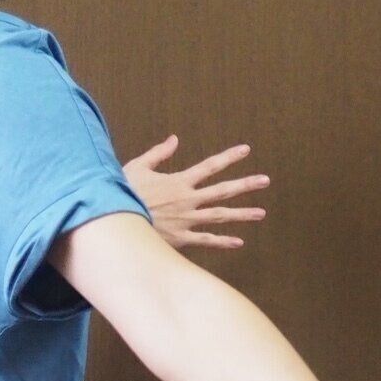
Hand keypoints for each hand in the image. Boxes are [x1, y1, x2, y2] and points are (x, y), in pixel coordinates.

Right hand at [122, 135, 266, 252]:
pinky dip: (222, 242)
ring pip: (220, 216)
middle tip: (265, 180)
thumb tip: (175, 139)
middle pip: (223, 191)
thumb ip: (158, 153)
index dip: (229, 157)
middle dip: (245, 185)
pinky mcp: (180, 238)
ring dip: (241, 214)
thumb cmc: (123, 192)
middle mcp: (188, 200)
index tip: (246, 150)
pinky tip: (238, 242)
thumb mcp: (137, 166)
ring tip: (261, 213)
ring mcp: (186, 220)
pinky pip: (206, 241)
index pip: (209, 166)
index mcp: (178, 181)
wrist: (115, 221)